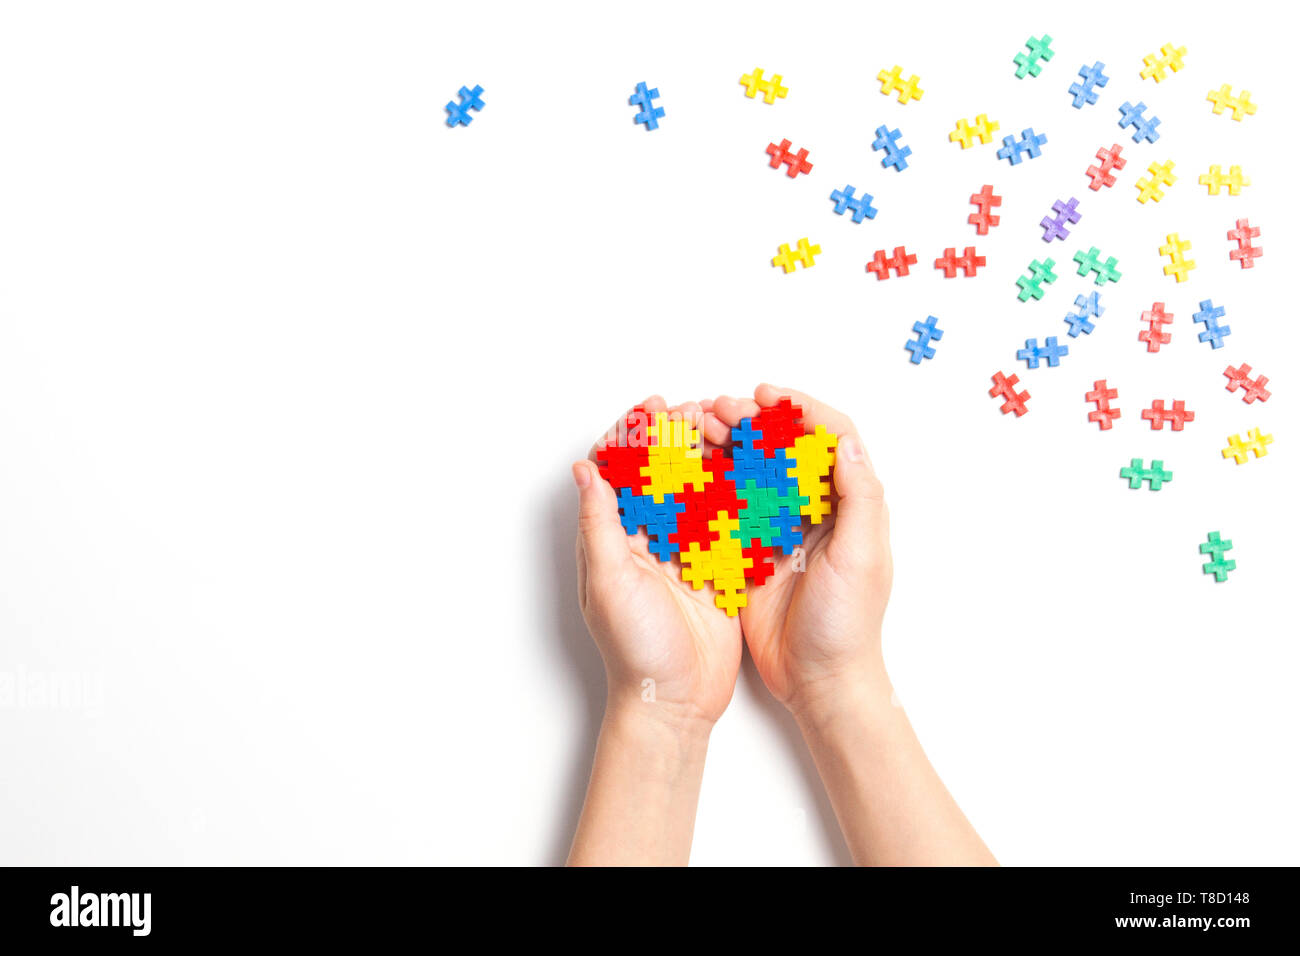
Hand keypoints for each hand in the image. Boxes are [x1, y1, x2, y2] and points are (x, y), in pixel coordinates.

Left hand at [572, 396, 742, 729]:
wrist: (675, 700)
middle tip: (697, 409)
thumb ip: (600, 524)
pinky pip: (730, 520)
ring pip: (698, 488)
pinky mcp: (721, 567)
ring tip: (726, 425)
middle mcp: (650, 538)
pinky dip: (739, 490)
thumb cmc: (634, 647)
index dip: (634, 436)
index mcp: (616, 537)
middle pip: (663, 472)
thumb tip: (584, 469)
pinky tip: (754, 465)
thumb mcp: (609, 581)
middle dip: (678, 436)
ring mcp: (687, 550)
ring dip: (710, 455)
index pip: (620, 472)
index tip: (652, 409)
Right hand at [698, 385, 893, 718]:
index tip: (767, 396)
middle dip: (752, 421)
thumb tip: (846, 442)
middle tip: (721, 408)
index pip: (830, 438)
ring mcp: (780, 529)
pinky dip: (710, 483)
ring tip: (700, 428)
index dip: (800, 409)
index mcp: (848, 505)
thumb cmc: (849, 624)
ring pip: (752, 470)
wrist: (819, 680)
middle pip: (784, 448)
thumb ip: (858, 498)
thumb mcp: (861, 557)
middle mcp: (814, 510)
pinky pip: (729, 506)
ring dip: (728, 445)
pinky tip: (688, 469)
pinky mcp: (751, 551)